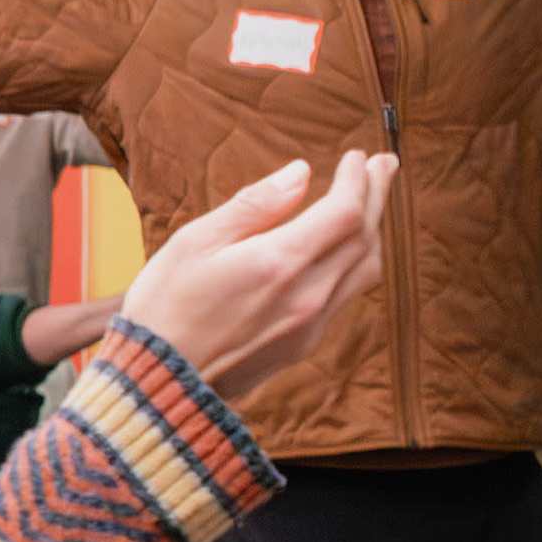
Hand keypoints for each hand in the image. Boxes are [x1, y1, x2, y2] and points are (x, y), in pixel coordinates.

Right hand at [116, 152, 394, 402]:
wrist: (158, 385)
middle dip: (376, 197)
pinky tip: (343, 249)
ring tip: (370, 203)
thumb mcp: (194, 242)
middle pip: (365, 237)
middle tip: (383, 165)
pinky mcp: (304, 345)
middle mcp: (307, 295)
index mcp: (279, 263)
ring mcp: (310, 324)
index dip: (357, 181)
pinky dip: (356, 261)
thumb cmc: (165, 307)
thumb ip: (253, 206)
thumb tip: (300, 173)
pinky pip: (347, 294)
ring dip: (373, 230)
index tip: (356, 157)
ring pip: (365, 268)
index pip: (344, 212)